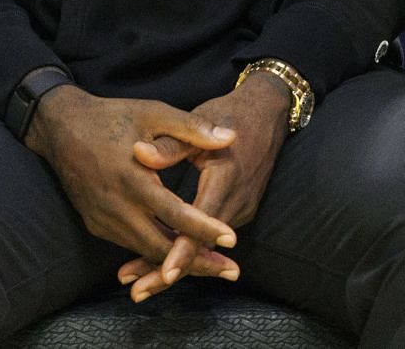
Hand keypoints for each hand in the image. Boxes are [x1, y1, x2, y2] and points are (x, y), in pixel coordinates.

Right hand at [23, 85, 241, 281]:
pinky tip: (177, 253)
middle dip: (197, 262)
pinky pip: (130, 244)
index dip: (205, 229)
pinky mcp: (96, 224)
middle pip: (161, 247)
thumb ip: (192, 128)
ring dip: (177, 261)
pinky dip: (155, 252)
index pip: (176, 214)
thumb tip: (231, 138)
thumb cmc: (112, 117)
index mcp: (133, 179)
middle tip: (231, 270)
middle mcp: (116, 207)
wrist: (61, 128)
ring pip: (145, 250)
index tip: (233, 240)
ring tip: (211, 266)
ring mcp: (103, 220)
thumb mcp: (154, 114)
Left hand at [116, 72, 291, 301]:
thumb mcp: (197, 122)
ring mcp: (242, 208)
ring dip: (175, 263)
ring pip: (206, 246)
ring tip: (139, 282)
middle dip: (168, 271)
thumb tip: (138, 154)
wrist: (267, 111)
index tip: (162, 273)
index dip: (182, 252)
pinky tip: (162, 259)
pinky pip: (212, 237)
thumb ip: (169, 144)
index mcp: (226, 178)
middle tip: (136, 292)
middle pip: (202, 248)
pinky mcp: (240, 209)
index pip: (203, 226)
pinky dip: (188, 249)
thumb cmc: (228, 114)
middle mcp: (237, 201)